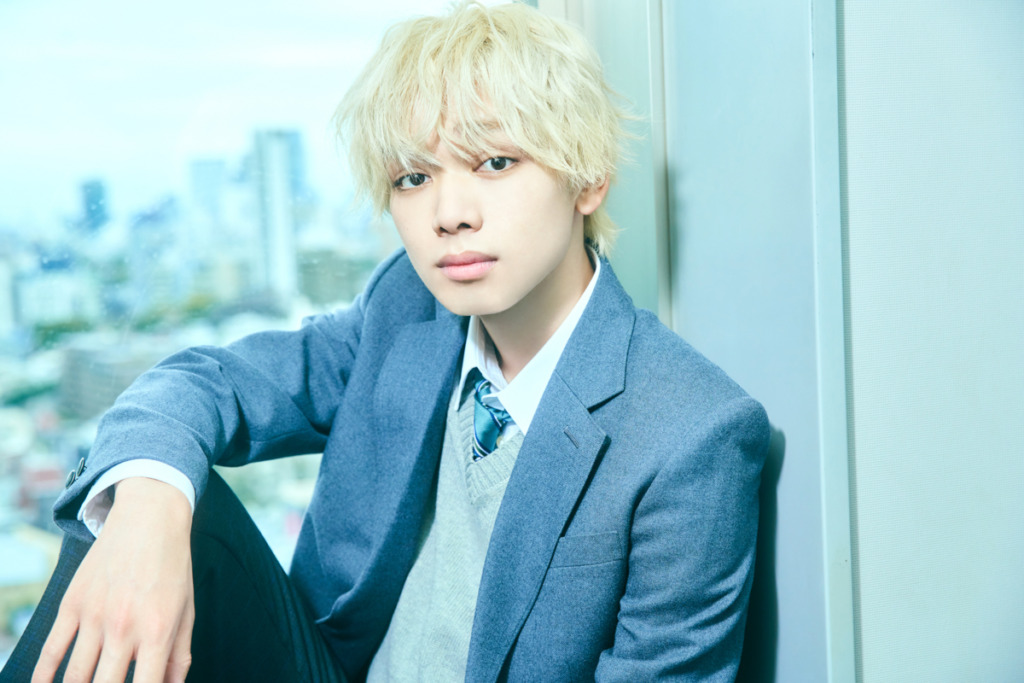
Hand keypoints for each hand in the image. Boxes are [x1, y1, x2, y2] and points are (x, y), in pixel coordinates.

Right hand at [33, 477, 194, 682]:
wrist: (149, 519)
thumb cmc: (173, 569)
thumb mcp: (186, 612)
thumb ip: (178, 657)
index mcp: (157, 631)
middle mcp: (123, 627)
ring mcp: (94, 616)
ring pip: (74, 678)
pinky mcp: (71, 604)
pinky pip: (50, 650)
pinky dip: (42, 677)